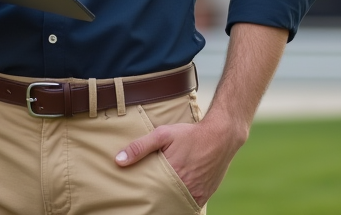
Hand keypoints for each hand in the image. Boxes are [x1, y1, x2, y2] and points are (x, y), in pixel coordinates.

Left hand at [114, 113, 246, 206]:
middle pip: (163, 200)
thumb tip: (118, 160)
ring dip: (168, 201)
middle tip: (147, 196)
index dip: (144, 193)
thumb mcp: (163, 134)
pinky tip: (174, 197)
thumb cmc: (190, 134)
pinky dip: (182, 203)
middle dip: (155, 199)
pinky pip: (190, 205)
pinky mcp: (205, 195)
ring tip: (160, 196)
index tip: (137, 194)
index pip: (151, 192)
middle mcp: (184, 187)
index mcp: (171, 174)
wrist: (221, 135)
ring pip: (176, 204)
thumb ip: (140, 147)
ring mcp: (196, 193)